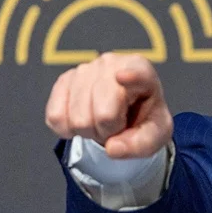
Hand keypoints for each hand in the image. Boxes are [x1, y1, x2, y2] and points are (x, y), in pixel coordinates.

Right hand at [44, 53, 172, 158]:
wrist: (126, 112)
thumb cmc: (144, 118)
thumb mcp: (156, 134)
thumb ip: (141, 144)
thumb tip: (111, 148)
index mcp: (141, 70)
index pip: (136, 74)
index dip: (130, 77)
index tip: (122, 77)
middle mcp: (111, 64)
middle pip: (102, 114)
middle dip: (109, 130)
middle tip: (117, 126)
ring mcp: (84, 69)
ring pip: (77, 118)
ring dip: (89, 131)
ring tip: (101, 121)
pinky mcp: (63, 81)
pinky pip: (55, 115)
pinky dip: (67, 129)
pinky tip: (81, 122)